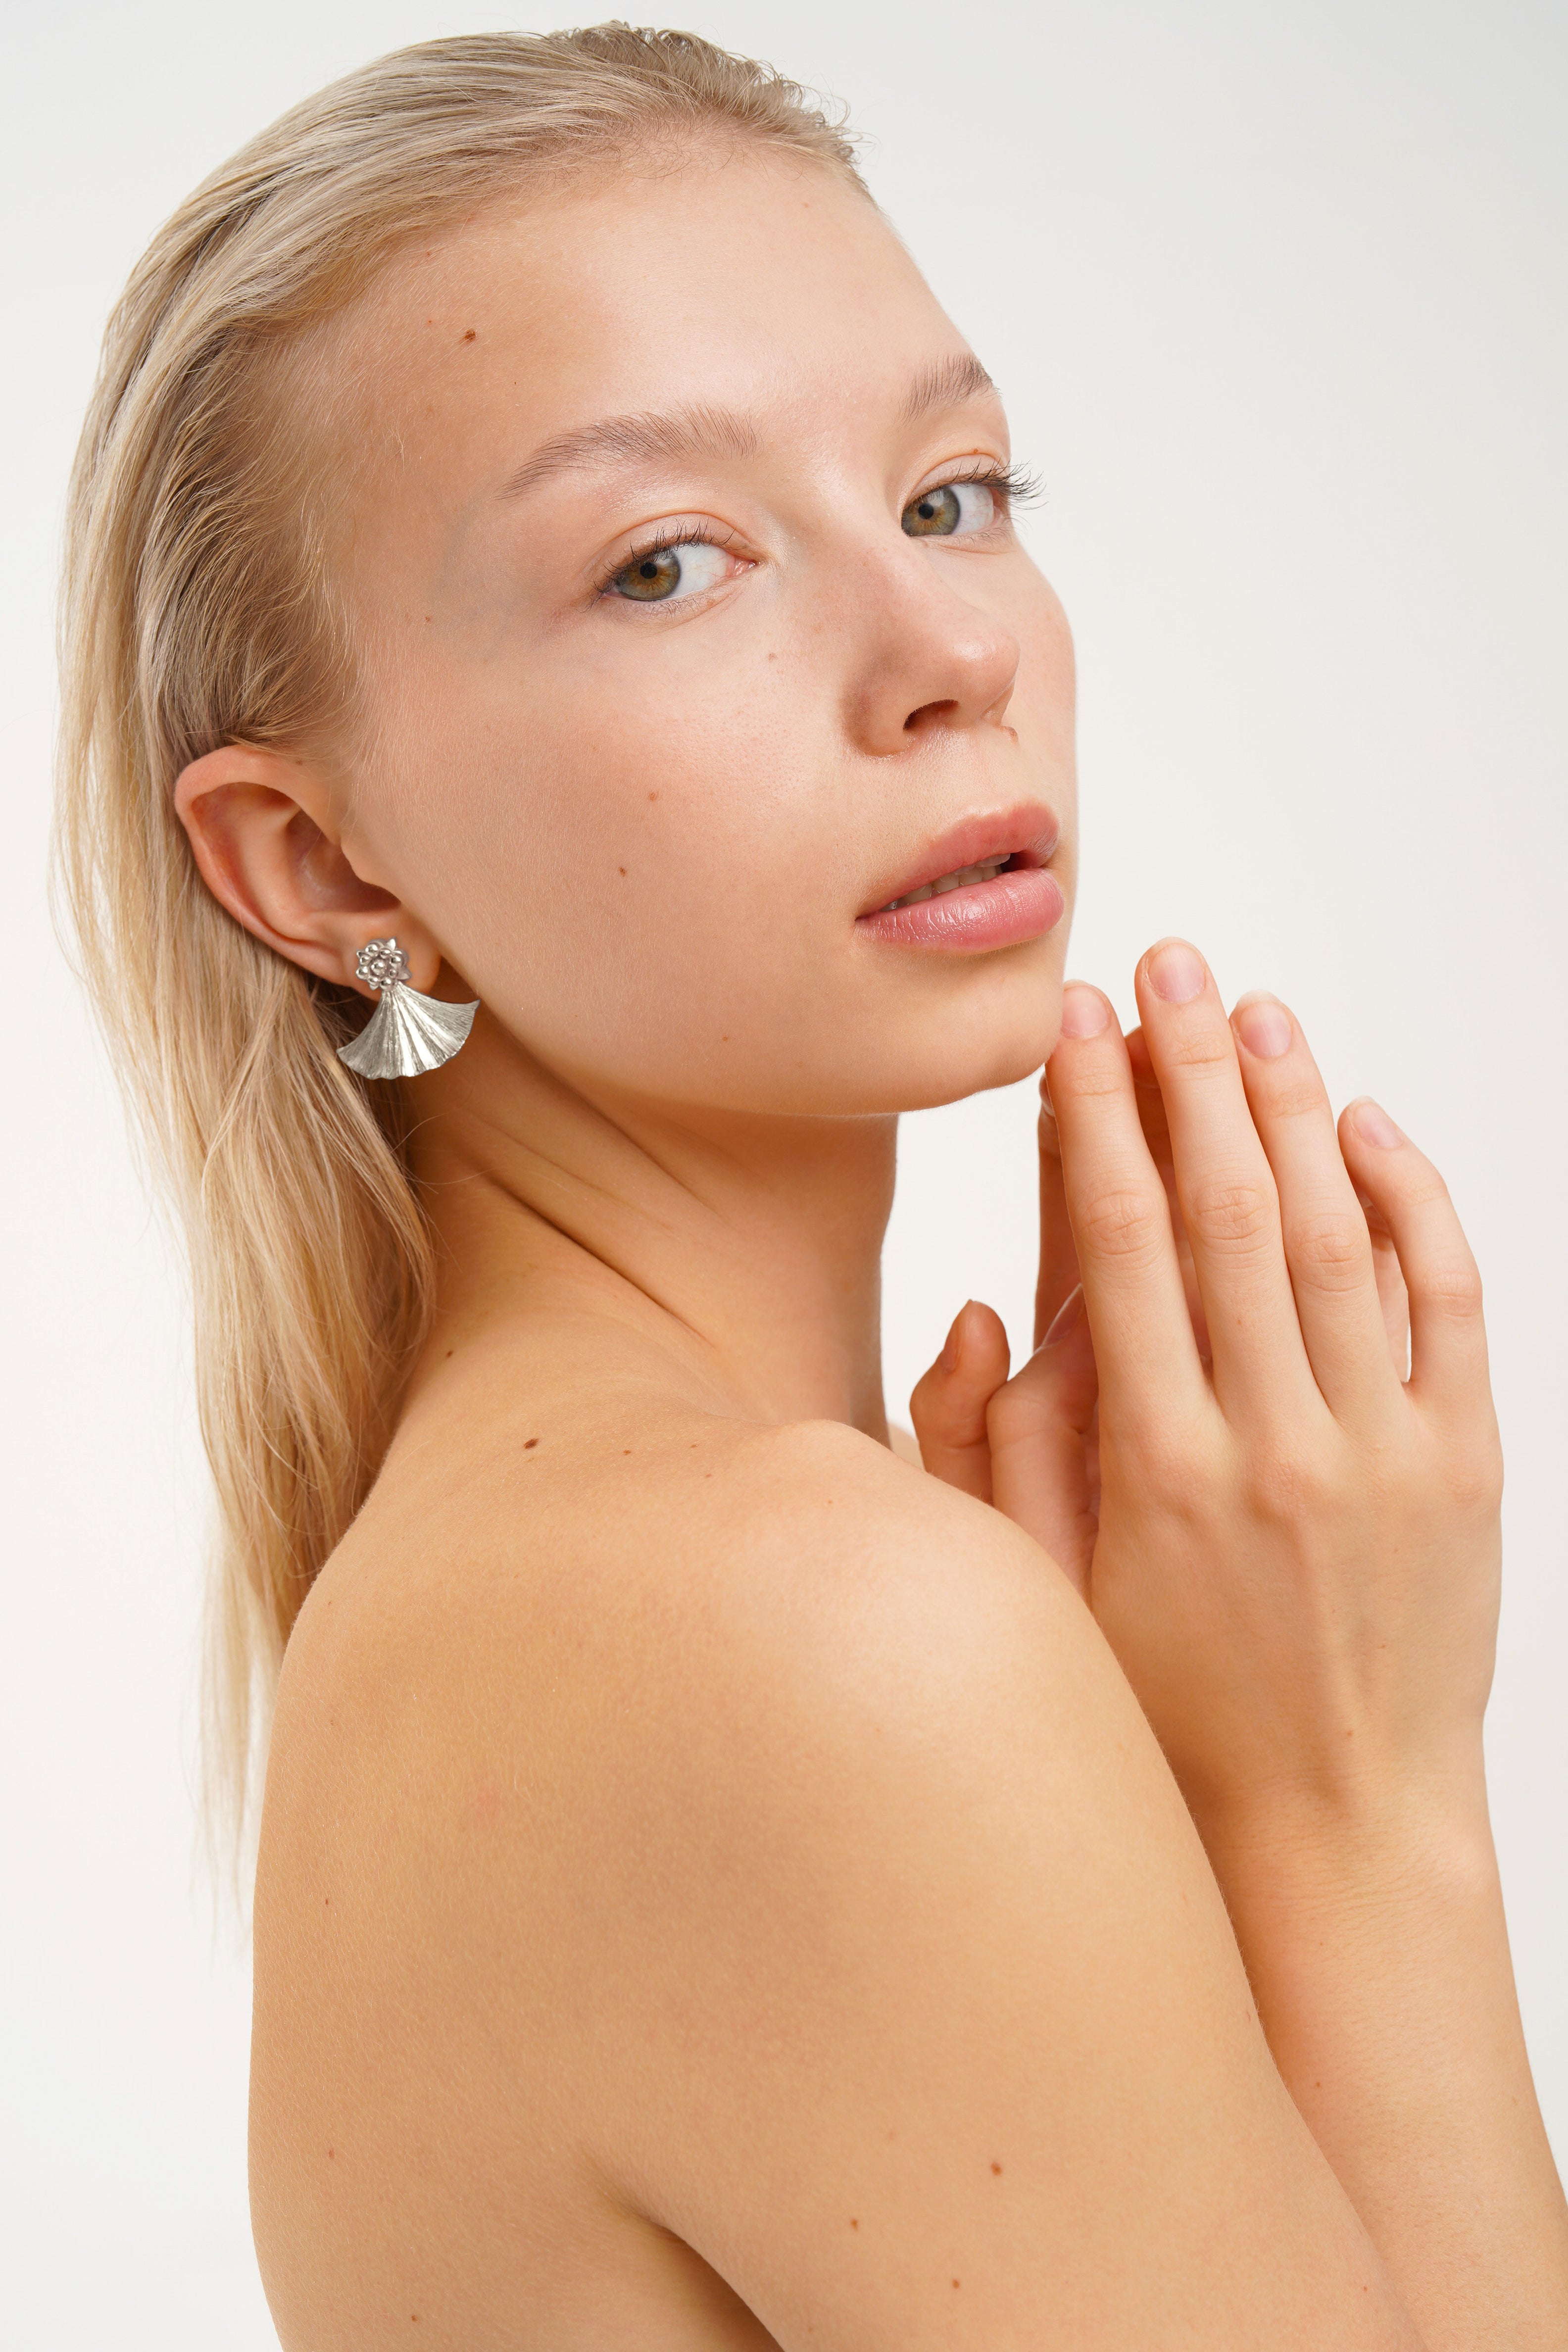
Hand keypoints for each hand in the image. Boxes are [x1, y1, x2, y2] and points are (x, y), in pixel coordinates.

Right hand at [912, 941, 1501, 1830]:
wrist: (1332, 1828)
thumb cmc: (1172, 1714)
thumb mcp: (1039, 1602)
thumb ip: (988, 1455)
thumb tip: (982, 1310)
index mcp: (1157, 1469)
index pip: (1122, 1242)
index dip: (1095, 1116)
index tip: (1077, 1025)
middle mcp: (1277, 1444)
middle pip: (1233, 1208)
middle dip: (1192, 1070)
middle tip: (1170, 963)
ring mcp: (1386, 1452)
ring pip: (1341, 1233)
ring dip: (1295, 1107)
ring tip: (1256, 1009)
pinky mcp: (1468, 1468)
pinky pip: (1450, 1301)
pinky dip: (1415, 1201)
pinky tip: (1369, 1124)